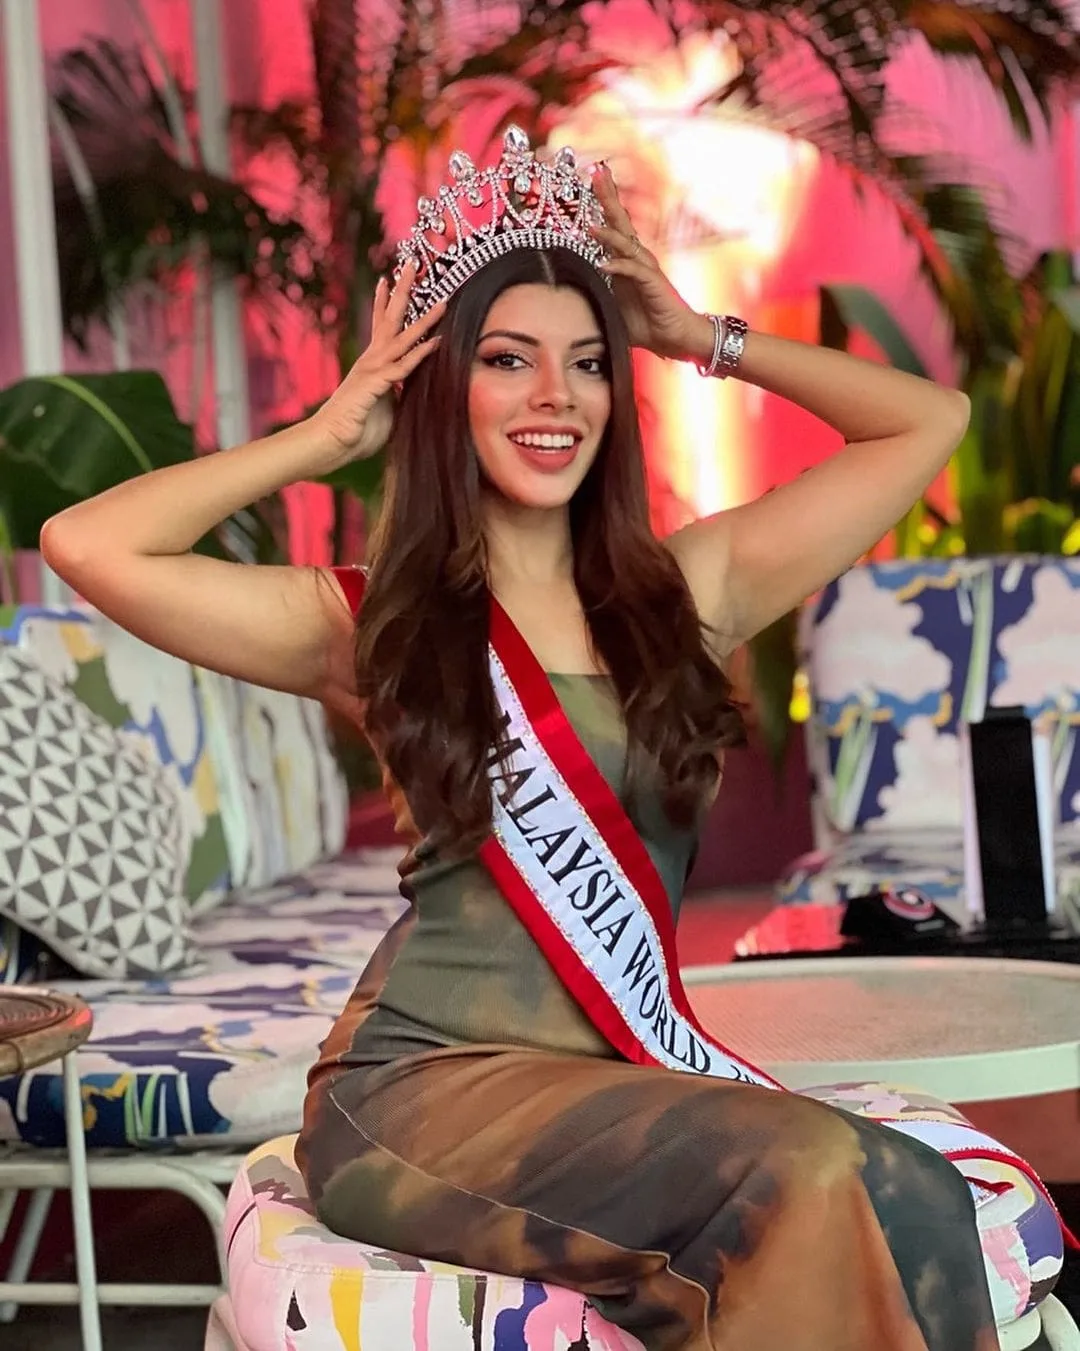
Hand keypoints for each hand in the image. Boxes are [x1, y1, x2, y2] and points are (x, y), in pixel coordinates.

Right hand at [310, 261, 444, 461]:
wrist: (330, 443)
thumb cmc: (355, 431)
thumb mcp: (385, 407)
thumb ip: (397, 394)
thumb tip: (408, 391)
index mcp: (372, 364)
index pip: (381, 326)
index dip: (385, 302)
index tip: (389, 278)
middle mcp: (372, 360)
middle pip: (390, 318)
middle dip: (402, 291)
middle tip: (411, 264)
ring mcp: (373, 370)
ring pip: (401, 338)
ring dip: (423, 319)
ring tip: (441, 299)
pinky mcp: (376, 385)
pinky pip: (403, 366)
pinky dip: (420, 354)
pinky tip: (436, 341)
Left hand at [590, 166, 698, 361]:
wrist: (674, 337)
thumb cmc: (644, 323)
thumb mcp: (610, 306)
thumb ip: (591, 296)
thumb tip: (563, 298)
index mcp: (625, 259)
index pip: (612, 225)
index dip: (601, 202)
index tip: (589, 178)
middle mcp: (637, 257)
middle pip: (620, 221)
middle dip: (608, 197)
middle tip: (597, 172)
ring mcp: (646, 268)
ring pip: (627, 242)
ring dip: (609, 232)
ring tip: (591, 223)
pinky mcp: (653, 282)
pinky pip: (634, 270)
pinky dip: (618, 266)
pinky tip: (604, 264)